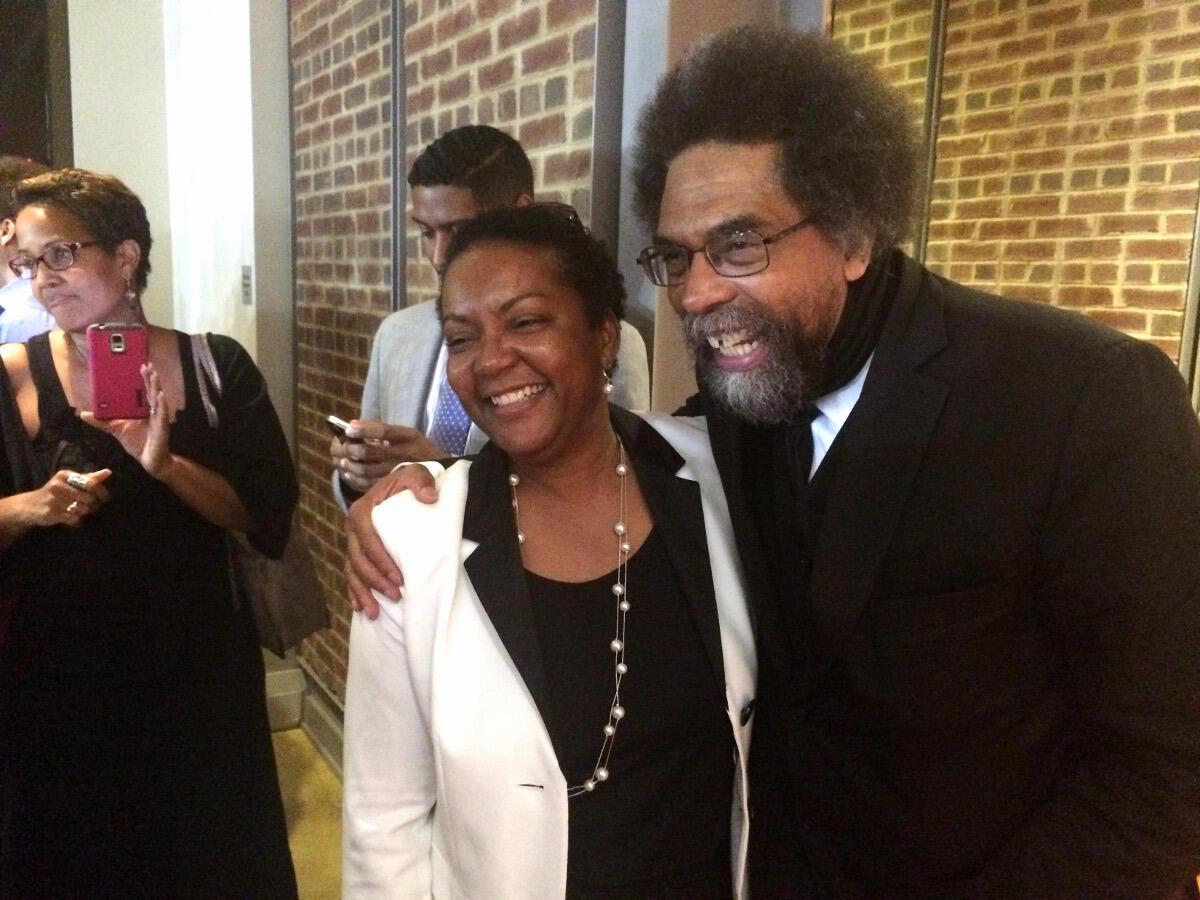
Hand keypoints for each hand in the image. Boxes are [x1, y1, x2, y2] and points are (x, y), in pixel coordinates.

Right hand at [4, 468, 112, 531]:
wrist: (29, 505)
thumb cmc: (55, 492)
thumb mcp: (69, 481)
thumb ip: (89, 477)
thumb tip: (108, 472)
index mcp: (64, 475)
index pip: (91, 483)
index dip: (101, 492)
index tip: (104, 498)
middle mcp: (58, 485)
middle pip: (89, 498)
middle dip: (93, 504)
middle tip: (91, 507)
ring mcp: (53, 500)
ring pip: (83, 509)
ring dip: (85, 512)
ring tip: (80, 511)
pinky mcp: (51, 513)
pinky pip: (74, 519)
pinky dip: (77, 520)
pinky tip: (73, 518)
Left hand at [81, 363, 175, 477]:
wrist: (150, 460)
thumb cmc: (137, 444)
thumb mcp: (116, 429)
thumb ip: (101, 421)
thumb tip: (83, 413)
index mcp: (144, 410)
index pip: (144, 391)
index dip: (144, 379)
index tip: (142, 366)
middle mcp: (153, 411)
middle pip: (152, 391)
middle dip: (151, 378)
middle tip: (148, 365)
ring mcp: (159, 418)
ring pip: (158, 400)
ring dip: (156, 387)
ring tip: (154, 375)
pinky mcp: (162, 427)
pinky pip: (162, 415)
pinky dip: (162, 405)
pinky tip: (161, 396)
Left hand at [331, 420, 447, 492]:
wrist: (443, 475)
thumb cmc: (418, 451)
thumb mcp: (408, 436)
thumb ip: (383, 430)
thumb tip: (352, 426)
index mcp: (409, 437)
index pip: (383, 431)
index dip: (364, 430)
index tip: (348, 428)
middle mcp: (405, 455)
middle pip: (370, 453)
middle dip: (351, 449)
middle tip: (342, 447)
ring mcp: (399, 474)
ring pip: (366, 471)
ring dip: (349, 465)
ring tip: (341, 460)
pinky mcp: (394, 489)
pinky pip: (368, 485)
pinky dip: (353, 479)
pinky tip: (347, 473)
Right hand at [345, 463, 439, 616]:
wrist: (402, 488)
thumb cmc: (408, 484)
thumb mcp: (416, 474)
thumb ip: (421, 481)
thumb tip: (429, 497)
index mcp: (363, 510)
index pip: (368, 539)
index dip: (380, 560)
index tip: (398, 577)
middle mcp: (353, 528)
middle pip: (359, 559)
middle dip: (374, 581)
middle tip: (395, 596)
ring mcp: (354, 542)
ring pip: (353, 571)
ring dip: (363, 592)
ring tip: (374, 613)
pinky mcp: (358, 552)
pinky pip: (352, 575)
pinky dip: (355, 592)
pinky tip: (360, 608)